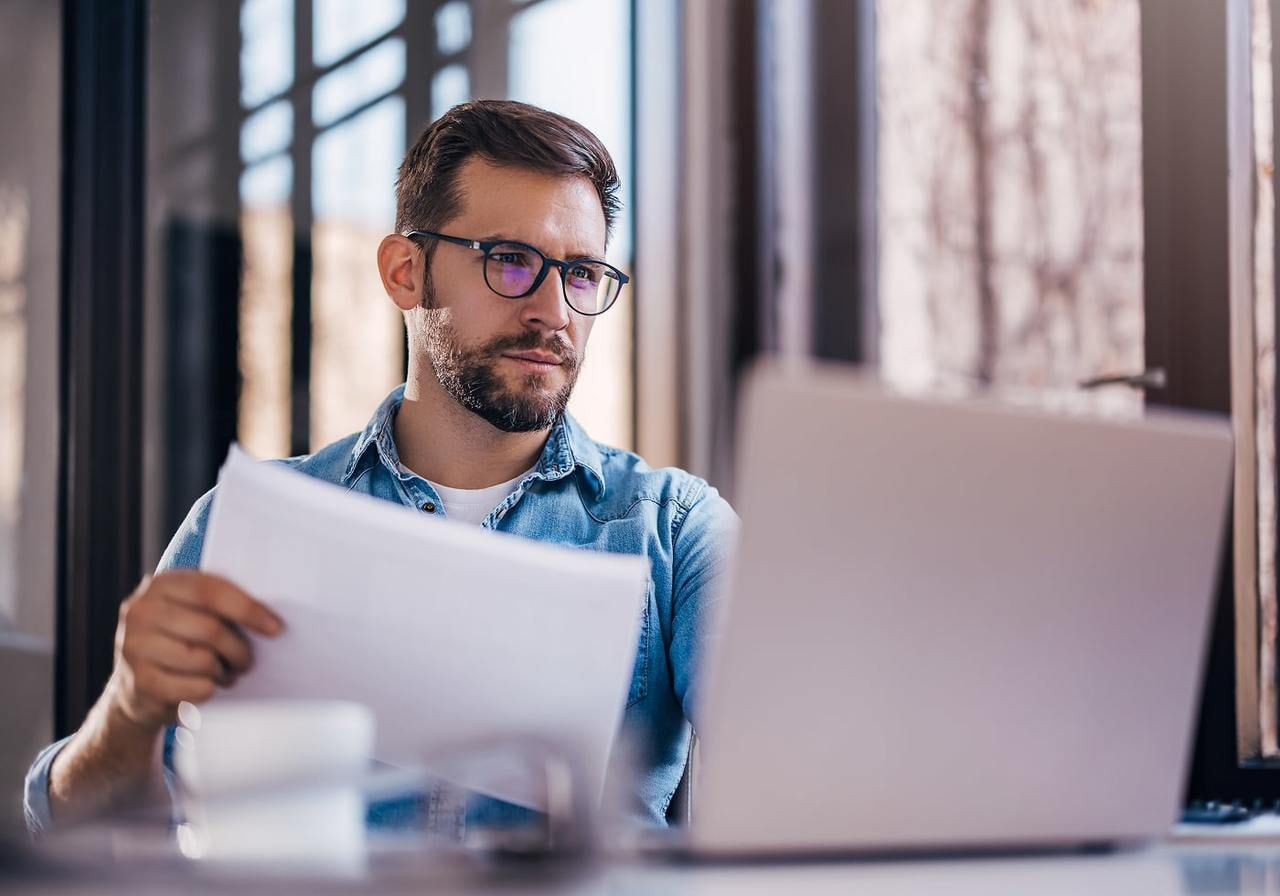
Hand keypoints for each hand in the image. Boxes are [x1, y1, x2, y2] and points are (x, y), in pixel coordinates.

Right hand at [104, 570, 282, 730]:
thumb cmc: (179, 641)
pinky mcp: (139, 682)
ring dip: (224, 672)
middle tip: (247, 661)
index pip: (212, 591)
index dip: (248, 610)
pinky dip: (209, 690)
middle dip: (239, 649)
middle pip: (211, 629)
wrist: (135, 686)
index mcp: (161, 585)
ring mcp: (134, 647)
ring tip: (225, 673)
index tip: (275, 628)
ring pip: (203, 660)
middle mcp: (141, 611)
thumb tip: (269, 619)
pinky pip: (194, 688)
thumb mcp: (192, 612)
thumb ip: (219, 605)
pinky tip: (207, 686)